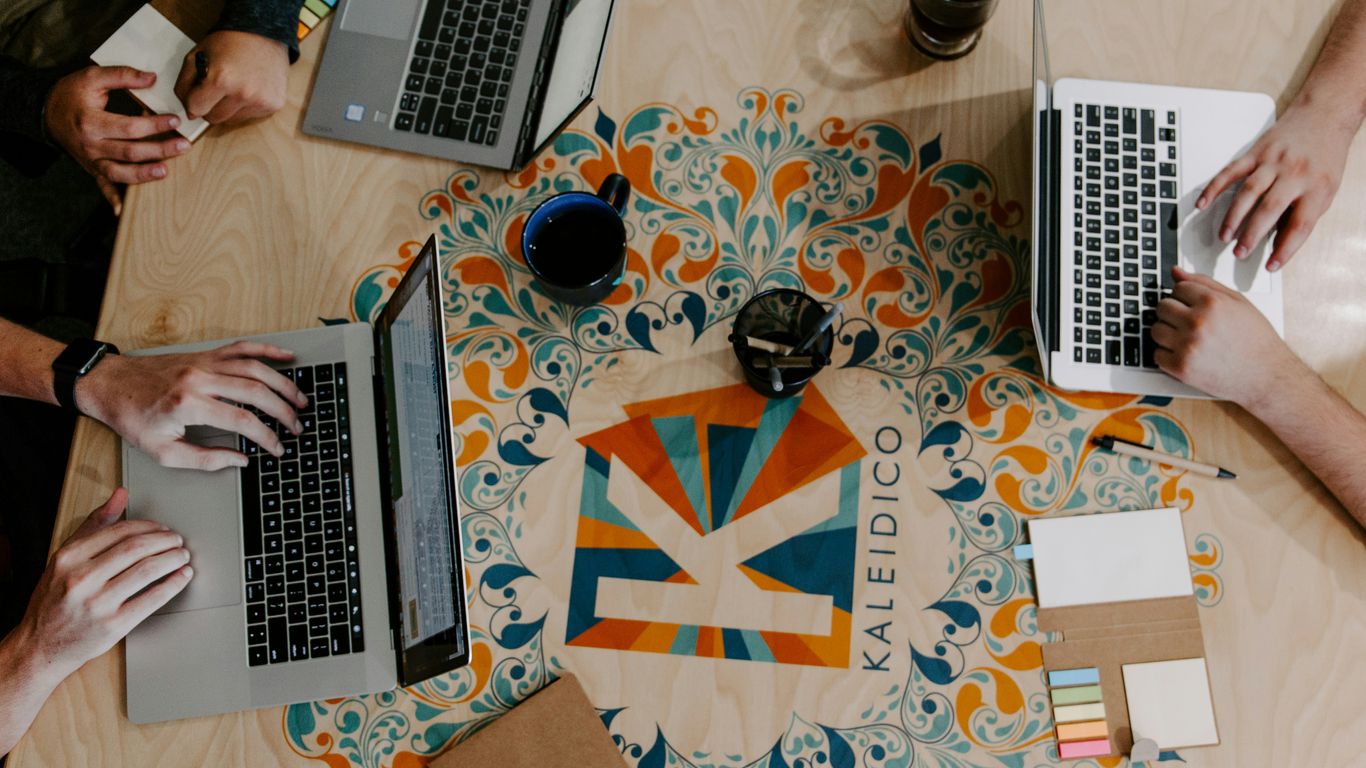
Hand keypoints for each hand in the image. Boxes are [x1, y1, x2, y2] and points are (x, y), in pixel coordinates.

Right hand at [11, 489, 190, 682]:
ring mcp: (98, 603)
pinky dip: (173, 584)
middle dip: (165, 541)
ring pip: (148, 570)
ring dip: (173, 559)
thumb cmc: (55, 599)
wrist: (40, 646)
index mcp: (69, 558)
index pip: (121, 531)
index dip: (149, 526)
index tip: (162, 528)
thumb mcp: (65, 558)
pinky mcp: (113, 625)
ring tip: (182, 556)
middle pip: (137, 549)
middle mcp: (81, 579)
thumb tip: (121, 495)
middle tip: (177, 541)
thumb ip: (94, 525)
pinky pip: (152, 599)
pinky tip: (182, 577)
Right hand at [44, 66, 191, 214]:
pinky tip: (123, 210)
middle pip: (130, 152)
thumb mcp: (92, 77)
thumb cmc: (71, 93)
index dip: (154, 126)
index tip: (175, 120)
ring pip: (119, 173)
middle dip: (160, 150)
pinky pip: (103, 186)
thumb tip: (152, 78)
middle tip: (184, 145)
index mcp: (91, 122)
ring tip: (166, 171)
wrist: (45, 111)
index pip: (129, 127)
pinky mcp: (92, 169)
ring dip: (144, 175)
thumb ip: (122, 75)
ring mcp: (91, 160)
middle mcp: (91, 145)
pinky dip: (112, 199)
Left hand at [76, 341, 307, 470]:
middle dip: (283, 411)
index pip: (243, 420)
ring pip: (256, 368)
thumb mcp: (162, 451)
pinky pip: (243, 348)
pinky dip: (268, 350)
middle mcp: (200, 379)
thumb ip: (204, 459)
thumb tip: (238, 459)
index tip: (278, 447)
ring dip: (283, 384)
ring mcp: (204, 363)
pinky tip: (287, 356)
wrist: (110, 385)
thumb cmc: (132, 418)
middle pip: (256, 392)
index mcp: (189, 405)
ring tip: (300, 399)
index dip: (267, 436)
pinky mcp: (205, 355)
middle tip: (297, 426)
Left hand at [174, 30, 288, 123]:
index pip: (196, 109)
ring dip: (227, 108)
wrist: (262, 33)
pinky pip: (249, 116)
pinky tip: (248, 89)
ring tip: (233, 88)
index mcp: (221, 79)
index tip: (196, 95)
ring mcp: (260, 101)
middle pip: (214, 118)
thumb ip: (185, 82)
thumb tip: (187, 109)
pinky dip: (244, 107)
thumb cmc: (229, 42)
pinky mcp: (273, 104)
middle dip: (209, 106)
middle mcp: (243, 94)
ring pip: (231, 120)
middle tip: (214, 90)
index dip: (192, 102)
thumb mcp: (197, 54)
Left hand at [1151, 266, 1307, 406]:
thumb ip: (1205, 284)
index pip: (1177, 288)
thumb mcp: (1238, 302)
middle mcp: (1197, 322)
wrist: (1266, 375)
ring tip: (1188, 339)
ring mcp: (1187, 345)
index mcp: (1212, 302)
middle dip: (1173, 313)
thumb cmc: (1255, 339)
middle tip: (1190, 323)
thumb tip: (1175, 272)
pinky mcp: (1181, 368)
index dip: (1186, 297)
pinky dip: (1168, 355)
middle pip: (1162, 307)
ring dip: (1167, 333)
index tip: (1194, 307)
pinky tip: (1186, 355)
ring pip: (1155, 330)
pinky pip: (1157, 355)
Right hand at [1196, 101, 1354, 271]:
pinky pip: (1231, 172)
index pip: (1299, 225)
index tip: (1271, 265)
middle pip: (1269, 210)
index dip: (1284, 249)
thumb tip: (1280, 241)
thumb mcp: (1326, 190)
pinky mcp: (1256, 152)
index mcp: (1317, 188)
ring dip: (1233, 217)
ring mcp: (1273, 162)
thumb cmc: (1325, 156)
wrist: (1325, 117)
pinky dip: (1214, 188)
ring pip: (1248, 193)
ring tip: (1224, 236)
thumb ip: (1304, 213)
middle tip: (1239, 253)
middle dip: (1252, 235)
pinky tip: (1203, 204)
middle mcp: (1294, 174)